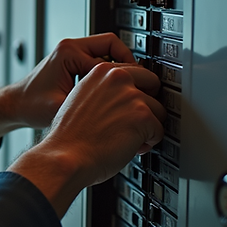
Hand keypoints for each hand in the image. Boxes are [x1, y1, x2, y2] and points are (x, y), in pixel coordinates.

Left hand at [0, 33, 137, 142]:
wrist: (15, 105)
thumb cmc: (31, 106)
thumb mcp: (62, 108)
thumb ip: (88, 105)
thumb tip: (116, 110)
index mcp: (68, 52)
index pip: (110, 55)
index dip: (127, 73)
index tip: (139, 88)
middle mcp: (70, 47)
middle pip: (113, 46)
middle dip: (129, 66)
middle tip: (141, 85)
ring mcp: (71, 52)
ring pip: (108, 51)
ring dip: (119, 68)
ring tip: (130, 87)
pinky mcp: (72, 60)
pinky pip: (99, 60)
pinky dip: (109, 72)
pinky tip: (114, 90)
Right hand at [7, 62, 164, 216]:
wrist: (66, 156)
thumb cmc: (69, 136)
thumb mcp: (80, 98)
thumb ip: (103, 90)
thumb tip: (121, 95)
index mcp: (101, 71)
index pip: (135, 70)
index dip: (138, 89)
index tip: (135, 101)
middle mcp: (117, 78)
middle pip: (153, 84)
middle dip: (148, 103)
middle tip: (135, 120)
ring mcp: (132, 96)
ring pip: (158, 111)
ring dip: (147, 127)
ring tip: (127, 138)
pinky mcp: (143, 116)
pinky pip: (160, 131)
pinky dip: (148, 143)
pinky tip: (129, 146)